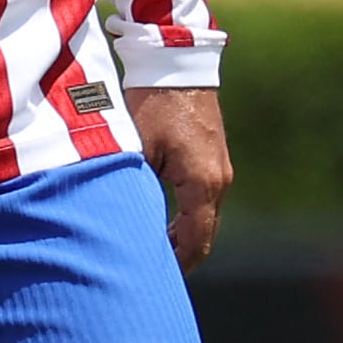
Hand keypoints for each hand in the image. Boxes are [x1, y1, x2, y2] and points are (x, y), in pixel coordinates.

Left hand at [129, 87, 232, 269]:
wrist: (176, 60)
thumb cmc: (153, 102)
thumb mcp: (137, 149)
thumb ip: (134, 189)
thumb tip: (122, 225)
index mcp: (203, 182)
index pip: (196, 241)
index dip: (177, 266)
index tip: (156, 283)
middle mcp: (219, 178)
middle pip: (203, 233)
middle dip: (179, 256)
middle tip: (150, 274)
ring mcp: (219, 167)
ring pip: (204, 216)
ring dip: (182, 236)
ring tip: (153, 253)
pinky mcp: (212, 156)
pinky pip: (203, 198)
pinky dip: (186, 216)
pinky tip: (164, 224)